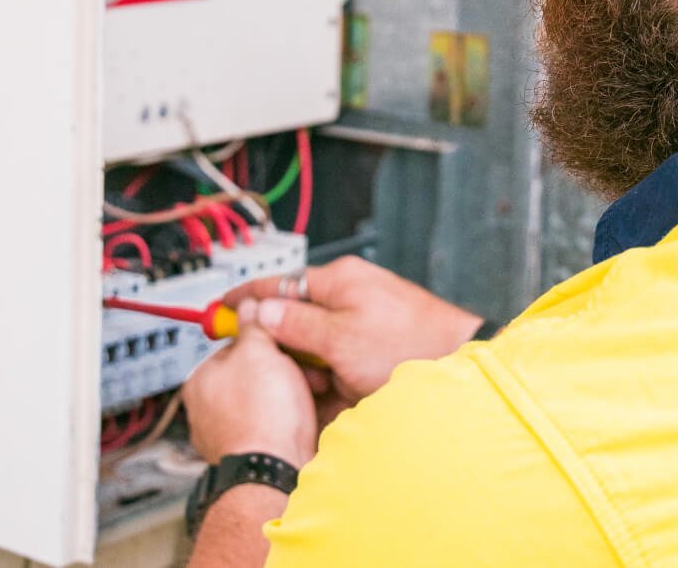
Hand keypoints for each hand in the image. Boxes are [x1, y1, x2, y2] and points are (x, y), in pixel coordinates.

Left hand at [183, 302, 316, 466]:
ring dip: (289, 393)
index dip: (265, 338)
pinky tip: (303, 416)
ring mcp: (227, 434)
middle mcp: (207, 410)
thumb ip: (254, 325)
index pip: (234, 344)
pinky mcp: (249, 453)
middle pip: (251, 371)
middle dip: (281, 367)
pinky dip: (288, 418)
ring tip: (307, 393)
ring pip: (265, 398)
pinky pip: (272, 424)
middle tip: (302, 368)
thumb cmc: (262, 416)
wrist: (273, 473)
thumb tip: (248, 305)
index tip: (283, 338)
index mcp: (201, 380)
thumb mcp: (260, 351)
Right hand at [223, 257, 483, 413]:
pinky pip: (339, 362)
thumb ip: (296, 324)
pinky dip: (335, 380)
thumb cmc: (409, 344)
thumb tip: (260, 312)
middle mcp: (350, 296)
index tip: (219, 309)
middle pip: (296, 320)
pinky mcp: (373, 347)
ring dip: (314, 372)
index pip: (280, 283)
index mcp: (339, 281)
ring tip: (325, 389)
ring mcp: (362, 322)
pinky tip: (341, 396)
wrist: (458, 363)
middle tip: (285, 373)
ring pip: (316, 347)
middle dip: (288, 350)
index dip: (246, 298)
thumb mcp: (340, 338)